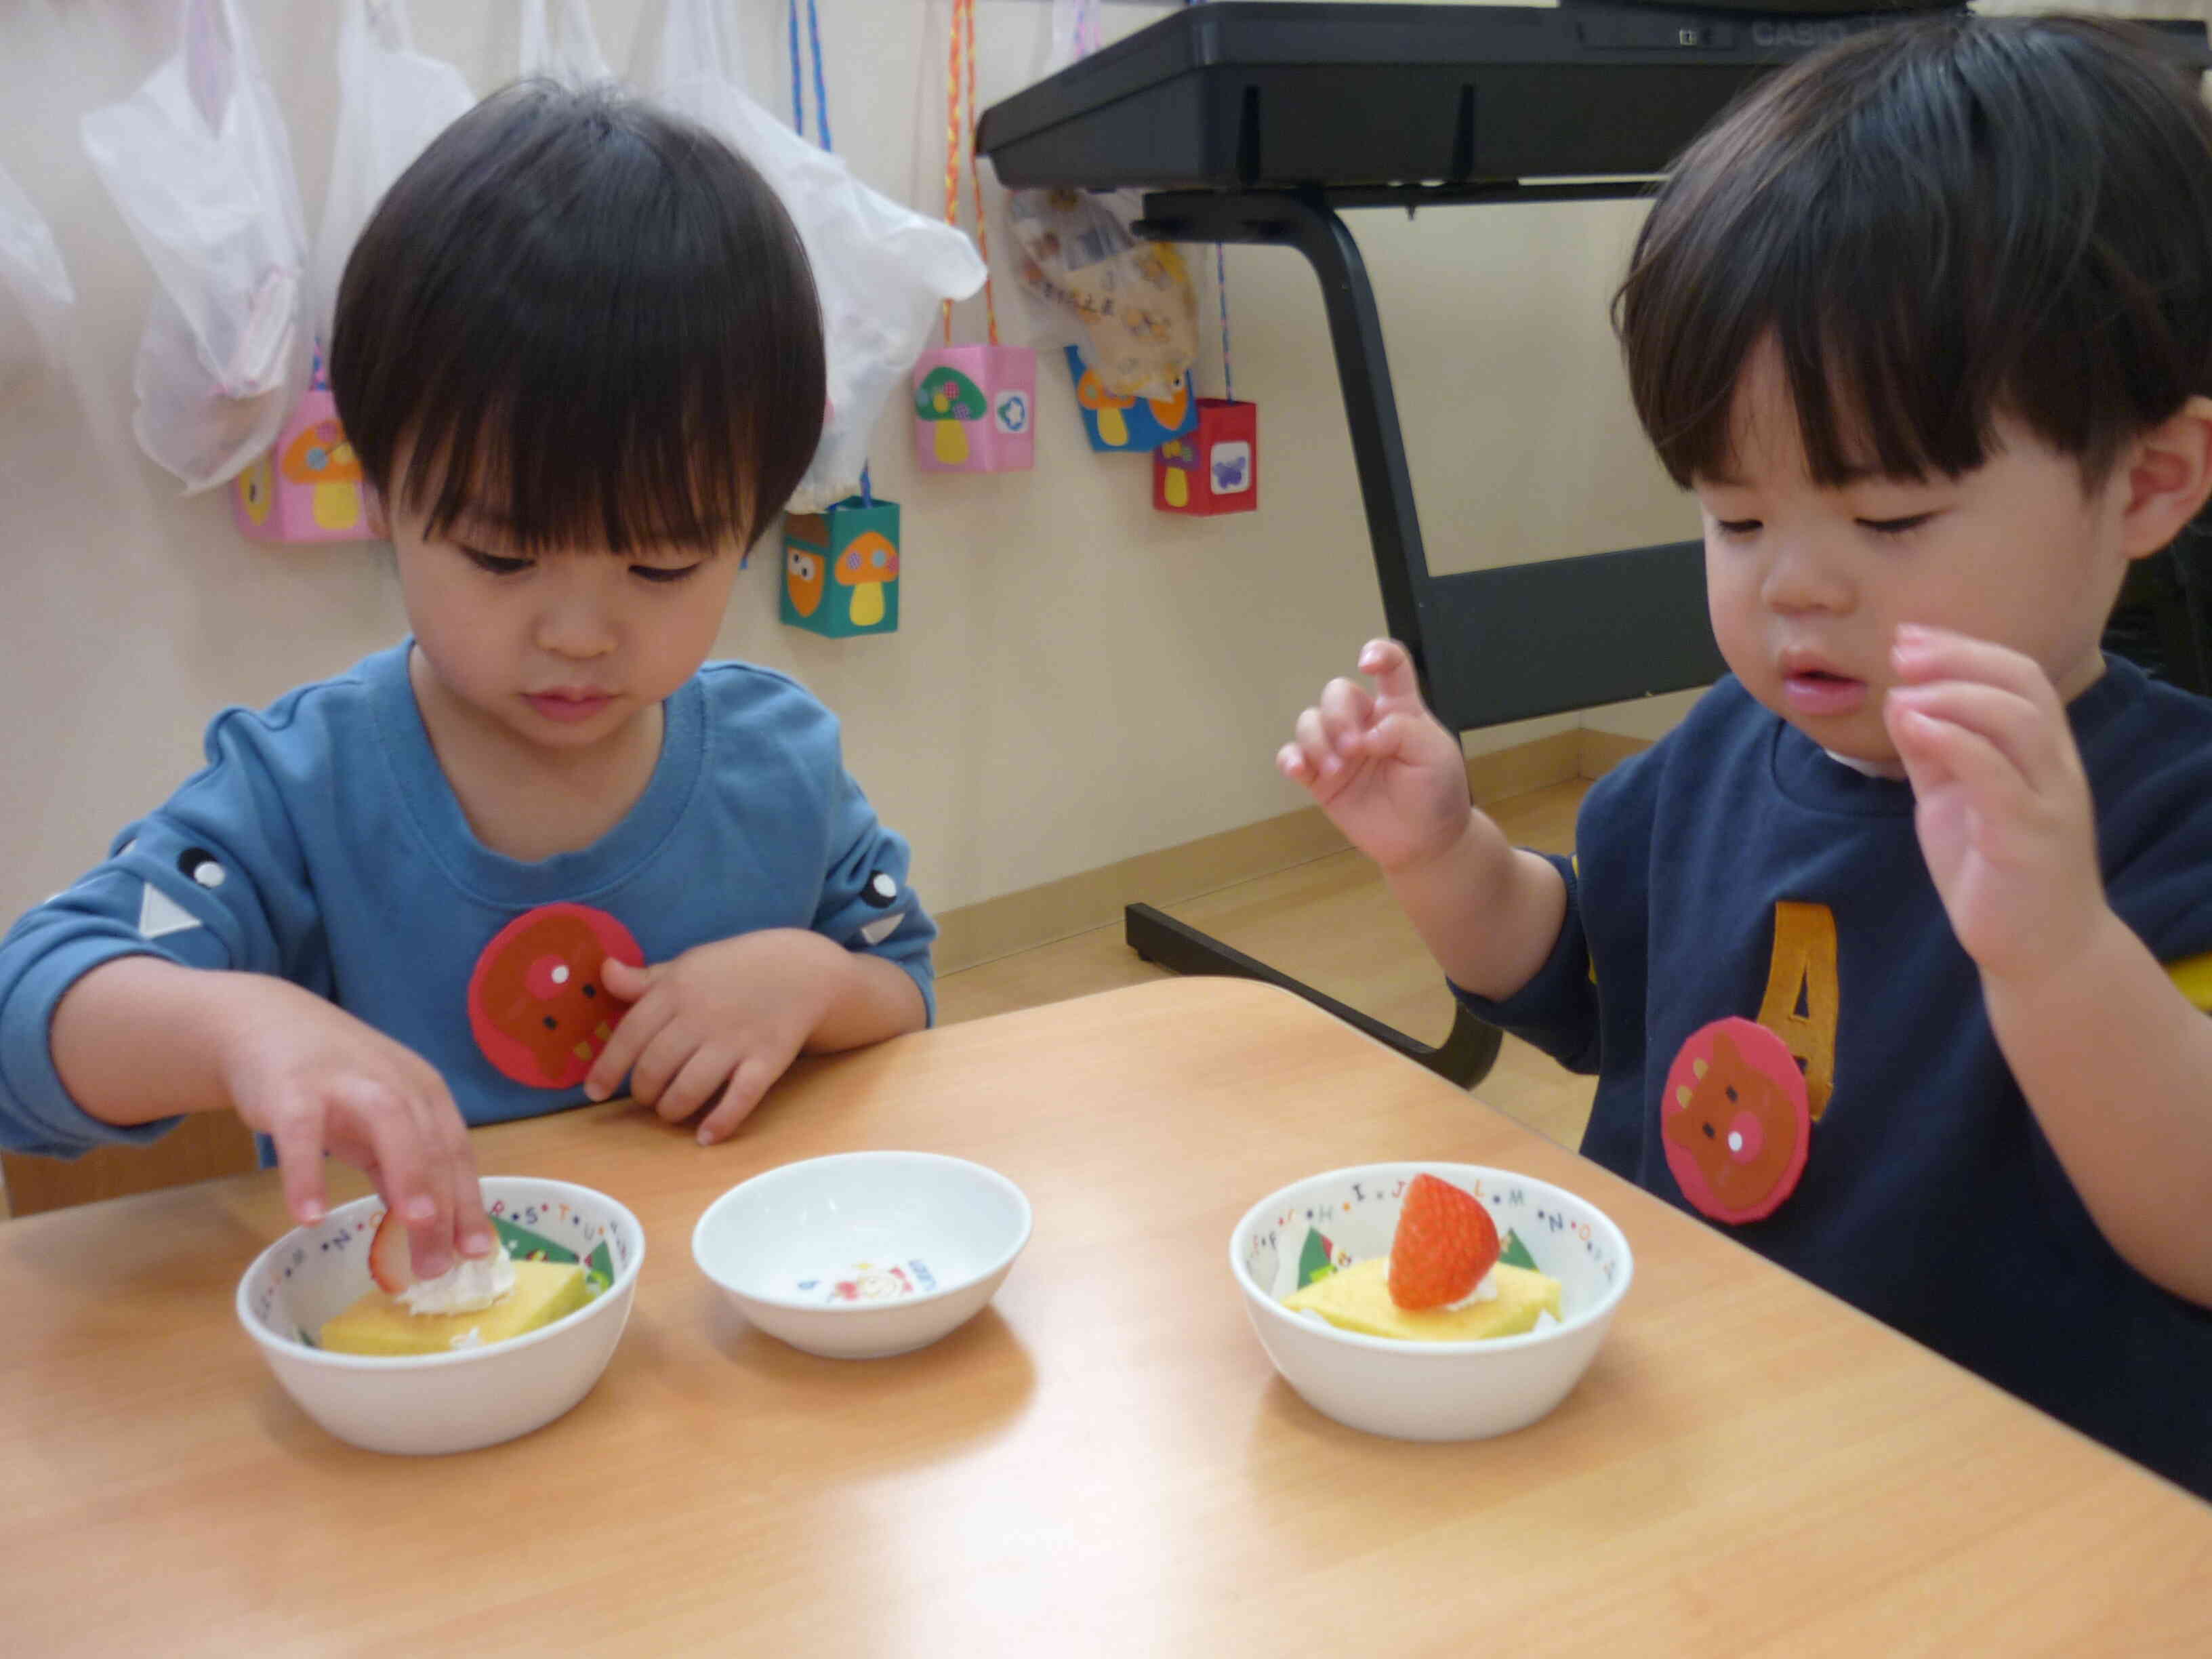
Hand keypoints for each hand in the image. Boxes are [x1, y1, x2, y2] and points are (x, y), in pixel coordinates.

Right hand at [214, 977, 490, 1279]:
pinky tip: (309, 1217)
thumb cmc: (334, 1084)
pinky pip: (302, 1133)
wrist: (266, 1024)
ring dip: (408, 1173)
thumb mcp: (379, 1123)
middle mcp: (396, 1083)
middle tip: (441, 1265)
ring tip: (416, 1226)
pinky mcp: (292, 1089)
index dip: (469, 1201)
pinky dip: (307, 1174)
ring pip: (389, 1124)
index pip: (456, 1152)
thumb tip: (430, 1231)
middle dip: (443, 1205)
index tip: (477, 1252)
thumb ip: (402, 1170)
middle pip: (431, 1144)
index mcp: (424, 1094)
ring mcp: (346, 1082)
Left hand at [585, 930, 836, 1142]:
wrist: (803, 969)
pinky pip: (740, 1099)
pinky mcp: (767, 1059)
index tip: (594, 1092)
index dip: (608, 1068)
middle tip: (647, 1098)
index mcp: (677, 989)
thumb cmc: (737, 969)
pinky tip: (706, 1136)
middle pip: (656, 1068)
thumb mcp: (690, 964)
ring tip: (671, 1113)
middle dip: (644, 1093)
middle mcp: (702, 1016)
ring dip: (672, 1110)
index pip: (630, 1035)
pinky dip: (720, 1122)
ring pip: (689, 1089)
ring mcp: (736, 1040)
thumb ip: (646, 979)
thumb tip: (604, 973)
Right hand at [1277, 639, 1474, 873]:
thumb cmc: (1436, 793)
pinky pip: (1293, 756)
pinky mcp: (1320, 778)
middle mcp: (1365, 722)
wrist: (1423, 843)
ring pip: (1310, 721)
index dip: (1378, 654)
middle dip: (1338, 716)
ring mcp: (1340, 749)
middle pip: (1337, 693)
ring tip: (1334, 770)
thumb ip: (1404, 732)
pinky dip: (1290, 759)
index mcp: (1399, 710)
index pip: (1390, 667)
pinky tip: (1299, 770)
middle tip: (1353, 749)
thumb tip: (1367, 733)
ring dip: (1316, 740)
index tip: (1367, 663)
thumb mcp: (1435, 756)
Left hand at [1883, 624, 2106, 984]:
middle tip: (1902, 649)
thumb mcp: (1953, 799)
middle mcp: (2055, 768)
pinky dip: (1955, 742)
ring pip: (2018, 721)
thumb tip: (1904, 702)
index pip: (2018, 677)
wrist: (2041, 952)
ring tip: (1904, 688)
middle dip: (1959, 657)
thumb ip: (1935, 753)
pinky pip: (1998, 777)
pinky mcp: (2029, 840)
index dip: (1965, 648)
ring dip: (1955, 693)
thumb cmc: (1995, 871)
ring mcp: (2049, 802)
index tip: (1910, 636)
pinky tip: (1913, 726)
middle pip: (2023, 685)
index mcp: (2040, 753)